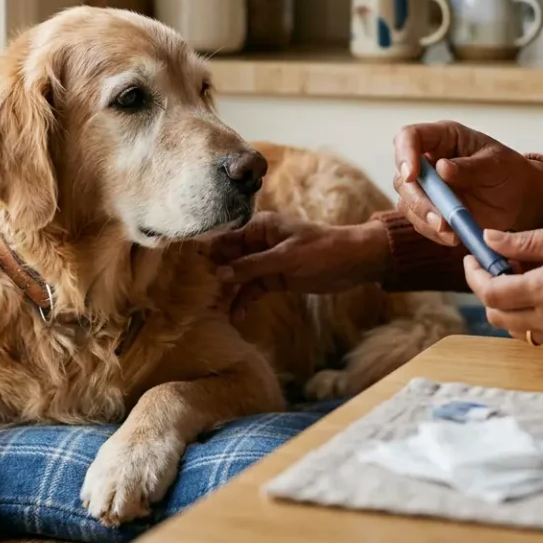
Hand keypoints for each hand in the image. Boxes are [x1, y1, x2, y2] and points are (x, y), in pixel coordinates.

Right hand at [206, 212, 389, 323]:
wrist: (355, 262)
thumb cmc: (322, 251)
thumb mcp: (286, 258)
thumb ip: (253, 266)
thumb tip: (220, 275)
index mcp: (260, 226)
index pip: (226, 237)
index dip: (208, 252)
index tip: (188, 268)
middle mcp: (259, 242)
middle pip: (229, 258)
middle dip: (214, 275)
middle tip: (196, 295)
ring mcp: (266, 261)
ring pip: (239, 277)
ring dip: (229, 292)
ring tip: (214, 310)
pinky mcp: (275, 278)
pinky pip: (253, 290)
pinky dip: (245, 301)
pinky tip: (236, 317)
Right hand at [392, 121, 542, 245]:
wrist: (519, 199)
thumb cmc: (509, 172)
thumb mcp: (497, 165)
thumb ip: (470, 167)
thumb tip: (442, 168)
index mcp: (443, 138)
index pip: (409, 136)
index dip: (404, 154)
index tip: (412, 175)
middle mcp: (428, 160)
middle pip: (402, 176)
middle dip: (417, 200)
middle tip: (439, 218)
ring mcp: (427, 186)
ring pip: (406, 201)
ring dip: (424, 219)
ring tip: (450, 231)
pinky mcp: (429, 208)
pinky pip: (418, 221)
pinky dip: (432, 231)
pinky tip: (453, 236)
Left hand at [463, 221, 542, 350]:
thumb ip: (524, 242)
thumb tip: (488, 240)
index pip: (491, 293)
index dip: (474, 275)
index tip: (473, 258)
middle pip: (496, 316)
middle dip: (488, 291)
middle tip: (497, 264)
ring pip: (516, 329)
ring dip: (509, 306)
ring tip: (523, 276)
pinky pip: (540, 335)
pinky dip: (531, 317)